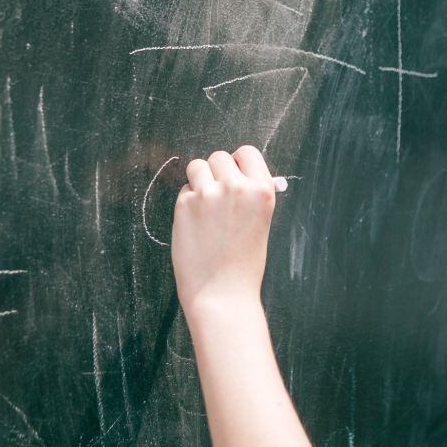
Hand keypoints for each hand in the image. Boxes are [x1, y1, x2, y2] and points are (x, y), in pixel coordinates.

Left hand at [171, 145, 275, 318]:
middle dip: (216, 172)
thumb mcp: (260, 222)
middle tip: (217, 197)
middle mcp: (237, 187)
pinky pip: (184, 189)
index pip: (247, 152)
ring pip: (197, 166)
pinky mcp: (185, 204)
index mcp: (262, 190)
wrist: (221, 293)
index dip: (238, 163)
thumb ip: (249, 195)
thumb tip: (236, 173)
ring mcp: (209, 194)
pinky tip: (196, 225)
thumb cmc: (243, 264)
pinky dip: (187, 202)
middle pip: (219, 156)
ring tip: (204, 208)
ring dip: (198, 181)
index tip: (233, 174)